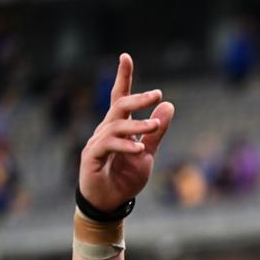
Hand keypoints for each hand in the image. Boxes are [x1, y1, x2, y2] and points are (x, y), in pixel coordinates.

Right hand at [78, 53, 173, 212]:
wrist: (110, 202)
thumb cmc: (125, 177)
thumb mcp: (147, 153)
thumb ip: (156, 132)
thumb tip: (168, 105)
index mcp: (118, 126)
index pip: (120, 97)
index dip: (123, 77)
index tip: (126, 56)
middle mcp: (105, 129)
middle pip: (119, 106)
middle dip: (137, 98)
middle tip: (157, 94)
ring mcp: (97, 142)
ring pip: (116, 125)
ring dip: (138, 125)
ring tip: (155, 125)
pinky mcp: (91, 156)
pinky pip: (108, 145)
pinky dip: (125, 146)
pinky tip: (139, 149)